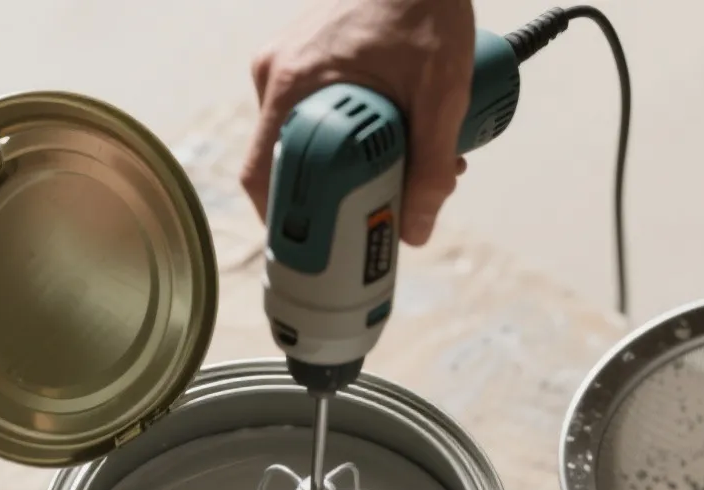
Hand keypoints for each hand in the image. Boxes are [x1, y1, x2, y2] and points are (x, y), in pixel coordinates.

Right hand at [242, 0, 473, 245]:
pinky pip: (314, 113)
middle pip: (290, 164)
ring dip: (349, 164)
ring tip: (407, 162)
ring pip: (306, 139)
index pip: (263, 176)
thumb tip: (416, 229)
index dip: (287, 222)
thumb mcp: (440, 92)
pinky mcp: (305, 60)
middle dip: (335, 195)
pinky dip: (348, 133)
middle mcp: (277, 75)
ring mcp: (287, 65)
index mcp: (293, 84)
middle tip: (382, 208)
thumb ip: (431, 165)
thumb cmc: (423, 5)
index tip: (317, 250)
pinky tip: (394, 132)